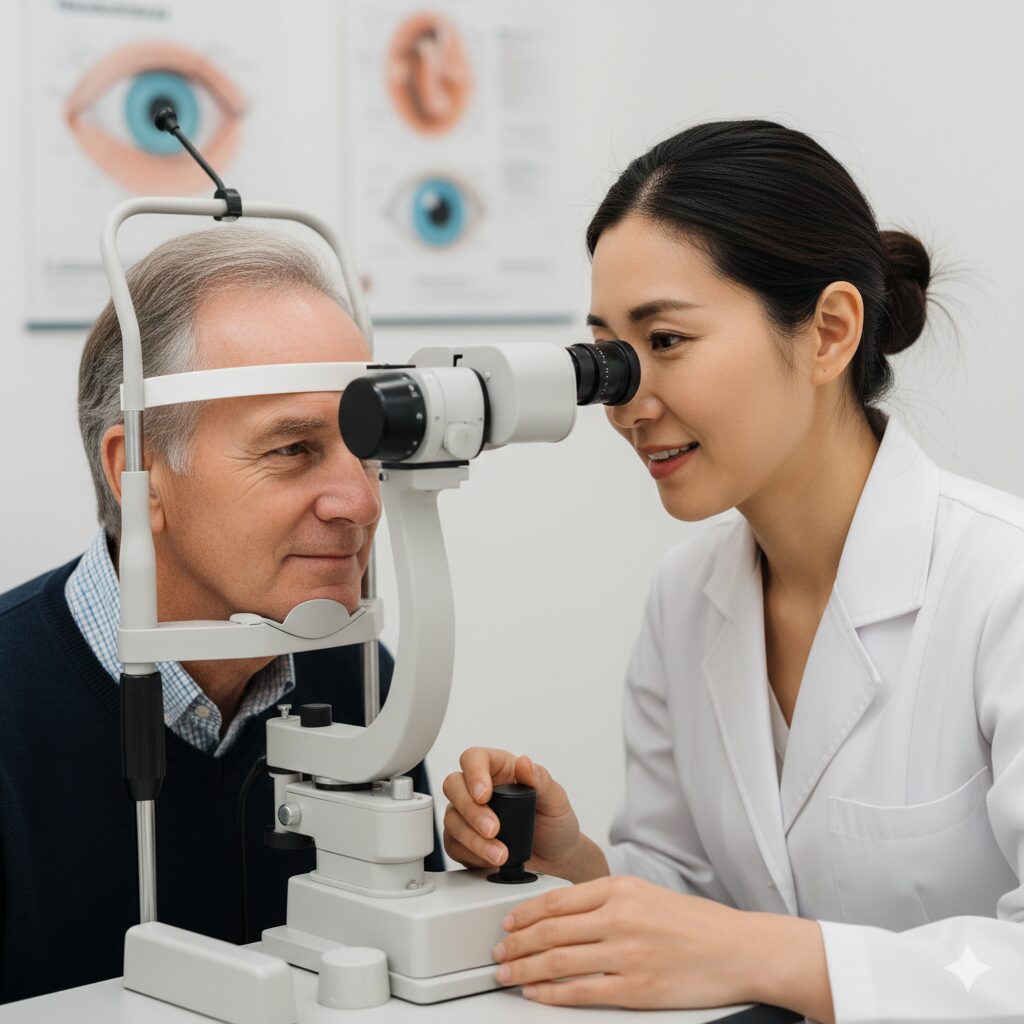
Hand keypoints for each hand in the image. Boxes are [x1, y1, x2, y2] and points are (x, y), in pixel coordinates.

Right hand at [441, 748, 583, 878]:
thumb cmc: (555, 822)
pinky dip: (472, 854)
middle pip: (453, 786)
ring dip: (472, 838)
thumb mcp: (556, 800)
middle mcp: (479, 789)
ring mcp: (468, 815)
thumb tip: (524, 763)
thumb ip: (541, 780)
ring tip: (500, 853)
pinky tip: (491, 860)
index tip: (484, 794)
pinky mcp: (464, 842)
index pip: (474, 758)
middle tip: (493, 829)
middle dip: (470, 810)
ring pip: (451, 819)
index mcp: (500, 769)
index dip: (473, 773)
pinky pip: (454, 845)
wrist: (556, 859)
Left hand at [491, 875, 793, 1009]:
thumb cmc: (697, 924)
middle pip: (551, 930)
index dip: (525, 913)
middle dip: (517, 942)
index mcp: (621, 888)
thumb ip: (608, 900)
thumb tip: (565, 912)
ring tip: (507, 973)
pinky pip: (583, 992)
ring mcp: (628, 954)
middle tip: (498, 951)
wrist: (740, 950)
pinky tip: (538, 994)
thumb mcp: (648, 894)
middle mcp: (621, 917)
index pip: (558, 899)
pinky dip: (553, 994)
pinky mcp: (637, 989)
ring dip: (526, 968)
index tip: (508, 922)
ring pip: (560, 960)